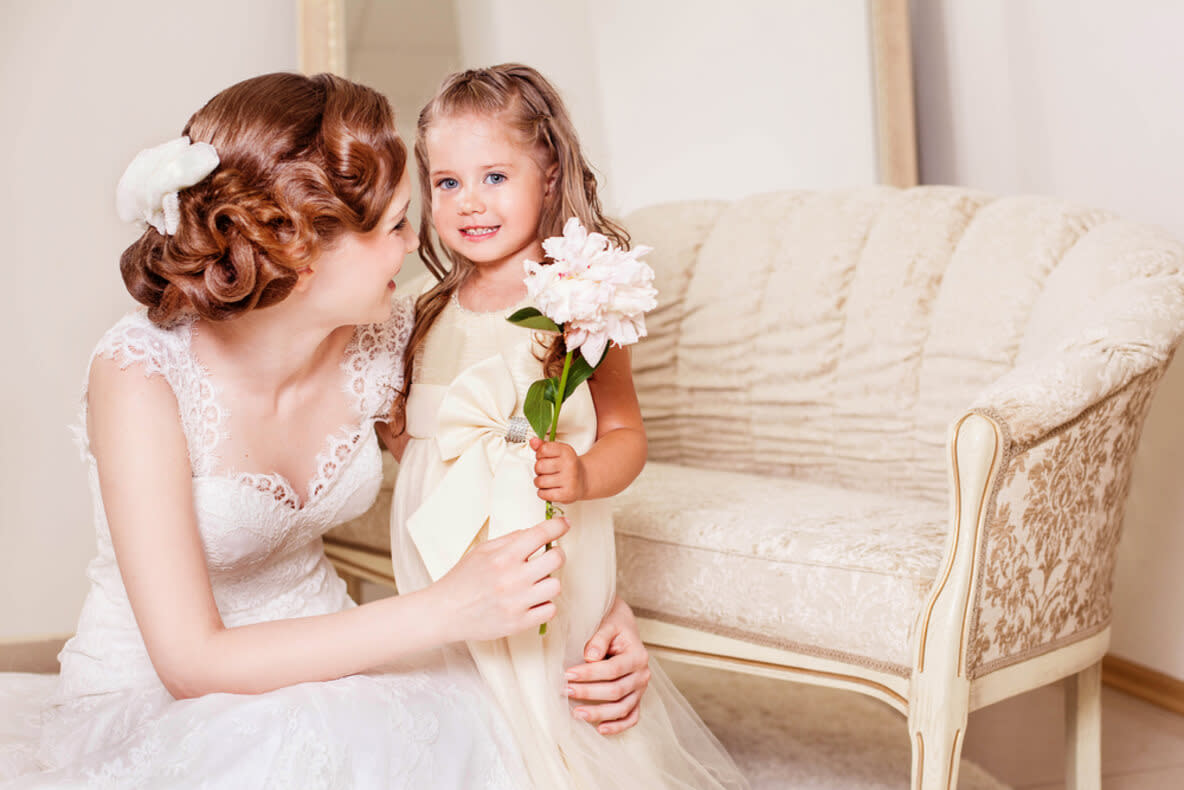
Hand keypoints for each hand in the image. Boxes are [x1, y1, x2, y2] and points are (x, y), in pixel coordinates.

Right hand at [428, 517, 568, 642]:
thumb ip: (509, 540)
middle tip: (548, 557)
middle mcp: (513, 578)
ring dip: (549, 581)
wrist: (444, 613)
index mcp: (503, 557)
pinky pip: (550, 610)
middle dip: (556, 554)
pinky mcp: (519, 623)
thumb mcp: (481, 551)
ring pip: (556, 585)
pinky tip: (532, 601)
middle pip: (556, 559)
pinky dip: (545, 604)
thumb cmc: (462, 580)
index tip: (564, 524)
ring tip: (536, 582)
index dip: (557, 526)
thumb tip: (534, 532)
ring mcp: (517, 602)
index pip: (540, 534)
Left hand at [530, 438, 587, 504]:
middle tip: (546, 471)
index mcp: (566, 451)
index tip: (544, 457)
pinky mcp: (567, 494)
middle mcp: (569, 464)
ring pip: (539, 481)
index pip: (543, 450)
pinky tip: (550, 489)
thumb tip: (533, 441)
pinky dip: (543, 493)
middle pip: (539, 466)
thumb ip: (543, 446)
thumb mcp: (558, 452)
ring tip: (548, 481)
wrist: (584, 480)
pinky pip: (543, 494)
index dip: (539, 455)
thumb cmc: (568, 465)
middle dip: (538, 470)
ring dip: (540, 482)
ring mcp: (569, 480)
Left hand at [564, 597, 651, 734]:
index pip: (612, 669)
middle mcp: (642, 674)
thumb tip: (590, 657)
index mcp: (638, 655)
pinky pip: (632, 716)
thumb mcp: (607, 624)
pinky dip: (618, 726)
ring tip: (576, 713)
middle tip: (565, 690)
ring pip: (622, 707)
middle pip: (616, 691)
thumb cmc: (613, 624)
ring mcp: (640, 688)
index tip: (567, 674)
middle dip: (588, 692)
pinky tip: (600, 729)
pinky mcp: (636, 697)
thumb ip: (599, 638)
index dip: (589, 674)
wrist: (623, 626)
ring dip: (599, 713)